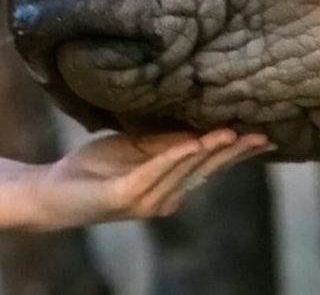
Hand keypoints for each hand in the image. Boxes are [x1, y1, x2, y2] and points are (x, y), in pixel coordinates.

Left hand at [28, 128, 273, 229]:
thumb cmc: (94, 167)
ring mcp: (147, 199)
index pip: (210, 165)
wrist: (54, 190)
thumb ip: (164, 139)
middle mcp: (166, 197)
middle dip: (235, 152)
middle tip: (263, 136)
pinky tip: (193, 144)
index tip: (265, 137)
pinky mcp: (126, 196)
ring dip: (209, 150)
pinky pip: (155, 172)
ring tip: (231, 131)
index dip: (237, 151)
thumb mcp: (135, 145)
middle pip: (206, 169)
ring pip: (185, 169)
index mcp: (170, 184)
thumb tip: (198, 122)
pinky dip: (175, 157)